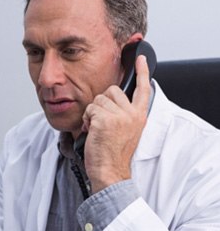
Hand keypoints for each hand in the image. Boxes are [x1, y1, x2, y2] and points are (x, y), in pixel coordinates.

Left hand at [81, 55, 150, 192]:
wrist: (110, 172)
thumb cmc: (114, 153)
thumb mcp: (127, 131)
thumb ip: (124, 113)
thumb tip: (112, 98)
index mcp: (139, 116)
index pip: (143, 89)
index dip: (142, 72)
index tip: (141, 58)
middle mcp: (131, 114)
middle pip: (111, 90)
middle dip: (102, 103)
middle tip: (103, 122)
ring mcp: (119, 116)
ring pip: (98, 99)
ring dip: (93, 112)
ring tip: (98, 129)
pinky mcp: (104, 120)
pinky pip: (89, 109)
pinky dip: (87, 119)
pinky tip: (92, 132)